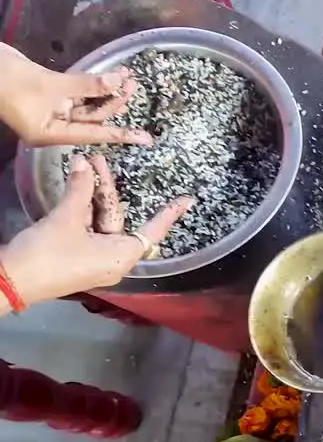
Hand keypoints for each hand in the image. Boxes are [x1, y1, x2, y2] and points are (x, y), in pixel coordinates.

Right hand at [0, 42, 151, 146]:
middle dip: (113, 101)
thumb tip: (118, 82)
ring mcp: (51, 109)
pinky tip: (111, 75)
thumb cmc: (7, 79)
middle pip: (92, 117)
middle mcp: (52, 124)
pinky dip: (93, 83)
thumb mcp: (50, 83)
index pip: (93, 134)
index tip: (145, 139)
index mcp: (49, 133)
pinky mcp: (50, 92)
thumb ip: (86, 84)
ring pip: (87, 103)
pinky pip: (78, 92)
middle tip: (132, 84)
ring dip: (106, 90)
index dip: (120, 134)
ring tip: (127, 77)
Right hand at [0, 154, 192, 306]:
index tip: (186, 201)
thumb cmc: (46, 254)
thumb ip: (78, 190)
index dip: (168, 214)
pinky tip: (75, 187)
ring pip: (99, 221)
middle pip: (117, 218)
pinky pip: (86, 230)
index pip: (152, 231)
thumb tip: (83, 164)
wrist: (8, 282)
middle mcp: (113, 260)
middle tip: (95, 159)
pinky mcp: (75, 258)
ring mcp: (93, 260)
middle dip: (106, 188)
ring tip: (83, 164)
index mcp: (122, 256)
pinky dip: (81, 210)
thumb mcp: (65, 219)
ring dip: (90, 196)